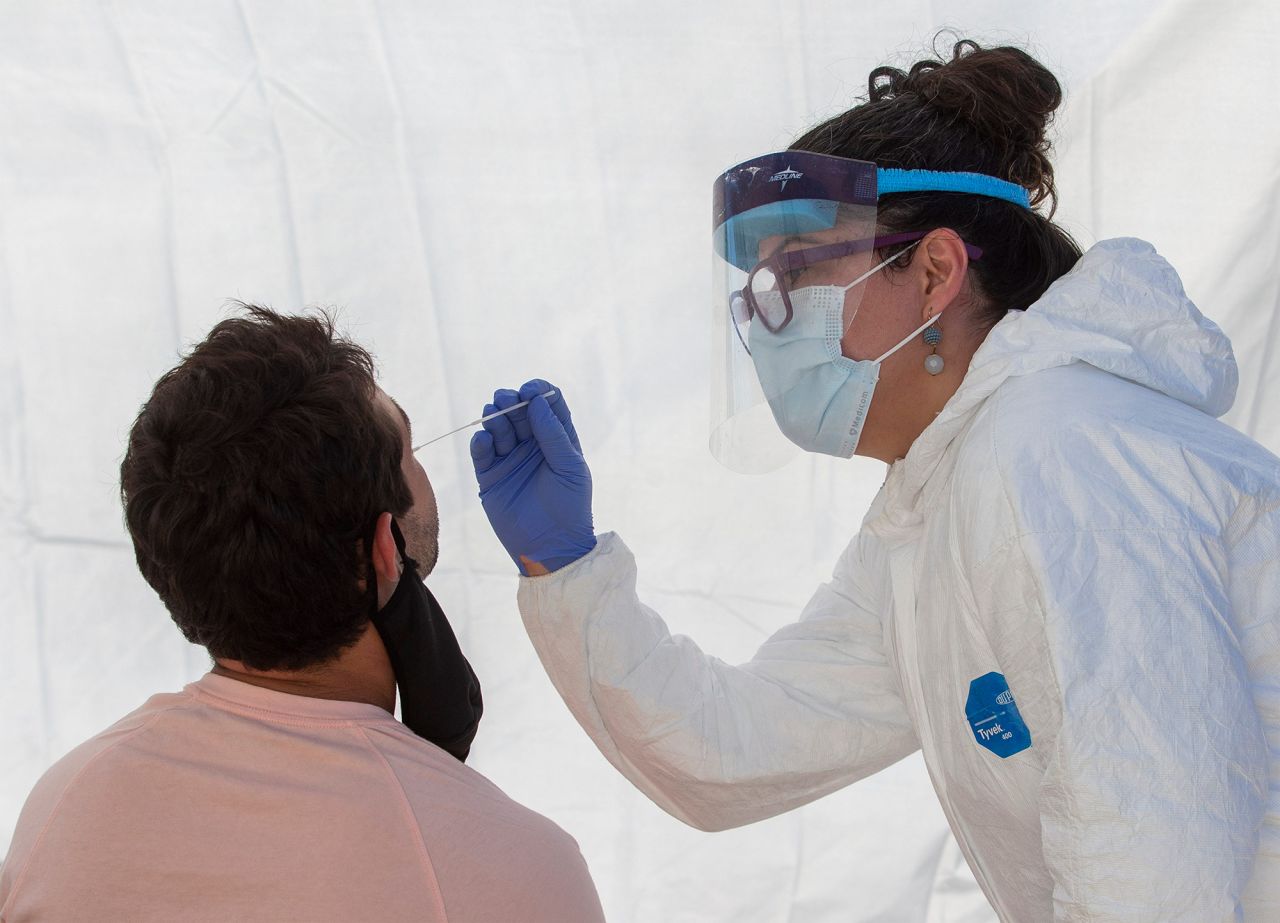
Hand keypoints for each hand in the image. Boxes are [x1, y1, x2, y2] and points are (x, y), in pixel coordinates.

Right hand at [469, 380, 595, 574]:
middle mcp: (532, 444)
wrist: (552, 546)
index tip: (530, 390)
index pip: (546, 404)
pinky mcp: (490, 476)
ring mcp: (510, 459)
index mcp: (556, 439)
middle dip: (511, 400)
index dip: (538, 392)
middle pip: (519, 410)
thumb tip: (537, 401)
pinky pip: (480, 452)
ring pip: (498, 426)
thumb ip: (553, 434)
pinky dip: (480, 442)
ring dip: (495, 417)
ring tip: (495, 417)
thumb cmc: (570, 506)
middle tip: (506, 400)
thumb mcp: (569, 467)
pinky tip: (485, 441)